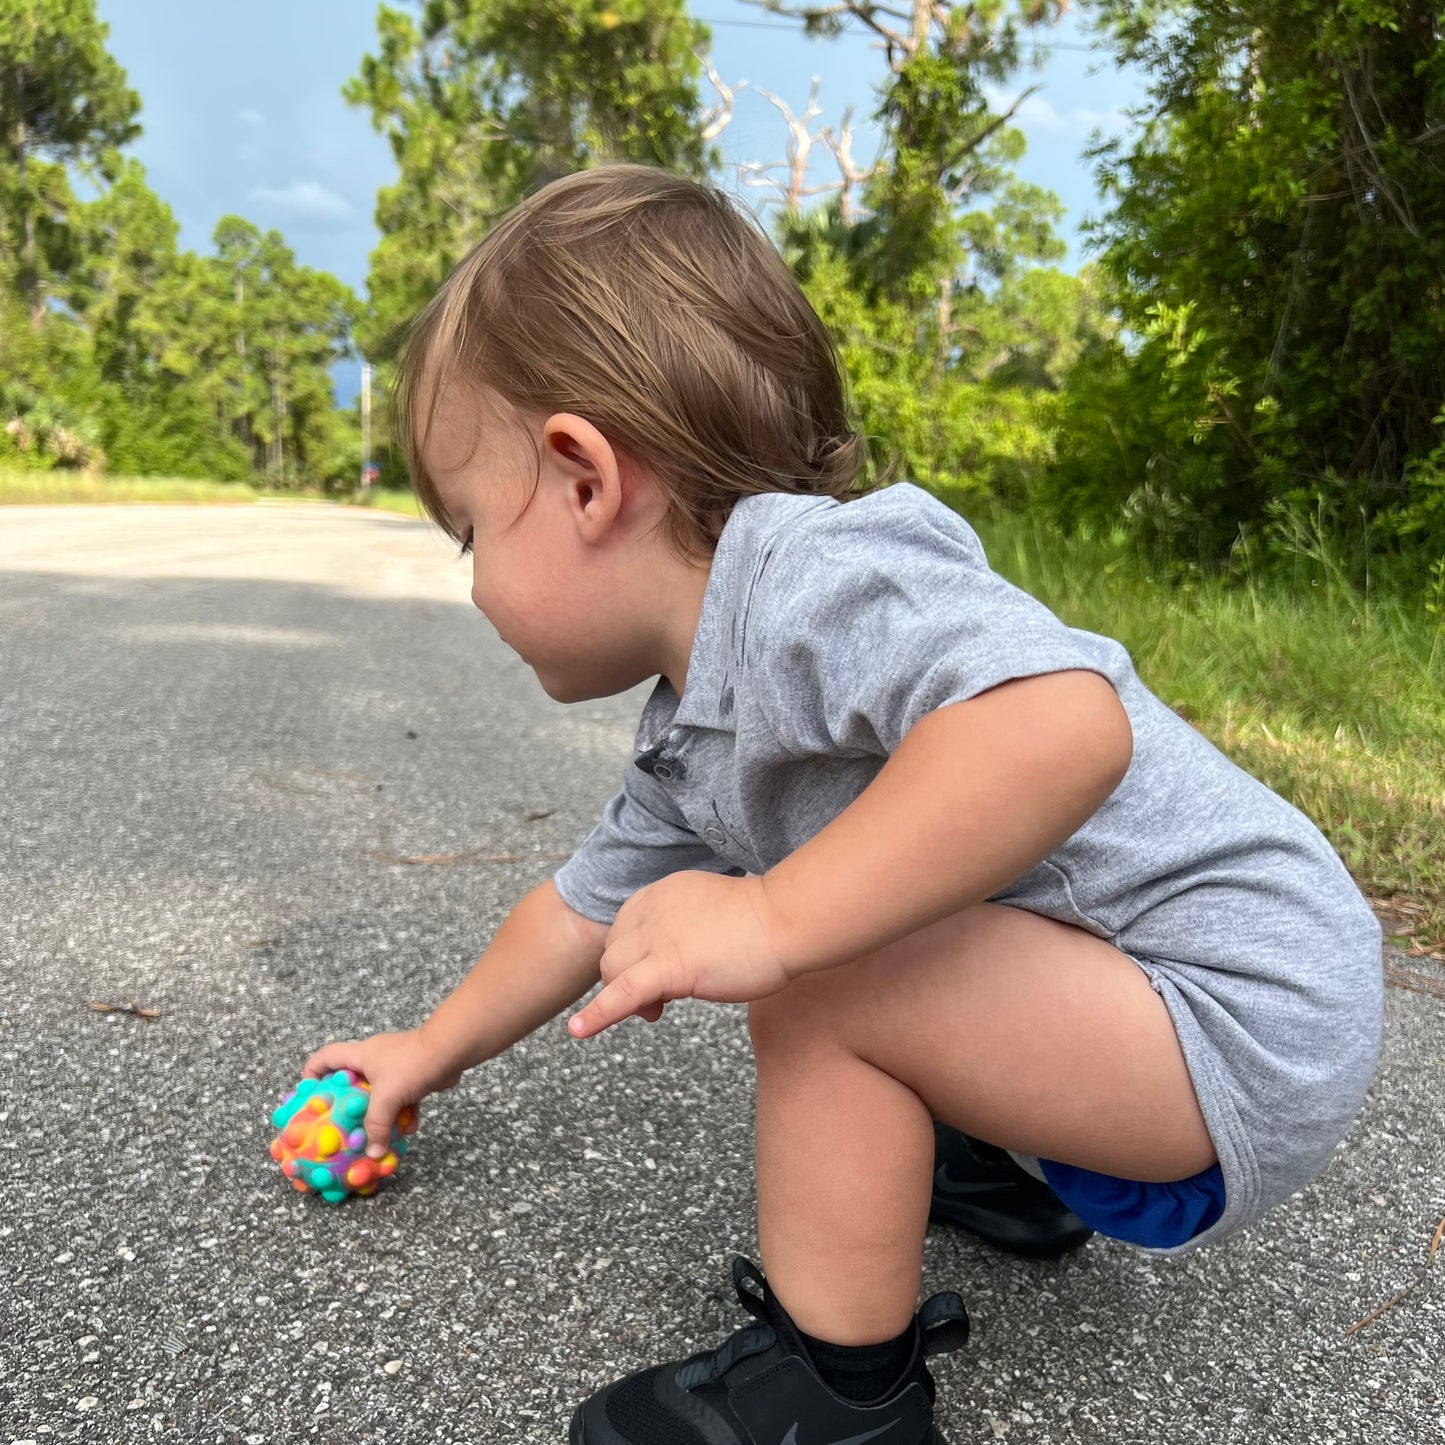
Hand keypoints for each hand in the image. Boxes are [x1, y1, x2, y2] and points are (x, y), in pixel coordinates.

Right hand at [302, 1029, 460, 1157]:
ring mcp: (396, 1067)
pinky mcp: (414, 1076)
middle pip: (351, 1080)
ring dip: (379, 1113)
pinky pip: (403, 1099)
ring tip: (374, 1135)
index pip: (326, 1057)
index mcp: (361, 1055)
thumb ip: (376, 1125)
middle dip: (347, 1104)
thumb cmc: (413, 1064)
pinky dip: (403, 1114)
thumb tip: (371, 1152)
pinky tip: (407, 1131)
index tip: (307, 1095)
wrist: (451, 1051)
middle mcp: (375, 1059)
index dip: (312, 1073)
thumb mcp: (387, 1096)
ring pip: (379, 1094)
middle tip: (340, 1125)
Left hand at [567, 872, 792, 1040]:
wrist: (787, 920)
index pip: (626, 925)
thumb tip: (689, 953)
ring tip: (655, 1013)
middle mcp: (652, 909)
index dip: (635, 954)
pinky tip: (579, 1032)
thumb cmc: (769, 920)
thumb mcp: (717, 913)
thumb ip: (693, 926)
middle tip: (658, 1002)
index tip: (656, 973)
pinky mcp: (667, 966)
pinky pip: (621, 993)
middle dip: (626, 977)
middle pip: (614, 948)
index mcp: (663, 892)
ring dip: (622, 995)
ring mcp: (657, 936)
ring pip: (612, 970)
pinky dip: (597, 1015)